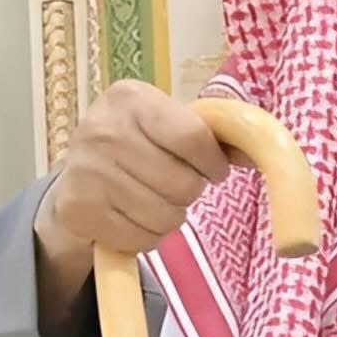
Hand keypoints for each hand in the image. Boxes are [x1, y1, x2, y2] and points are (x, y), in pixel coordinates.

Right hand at [38, 80, 230, 258]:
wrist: (77, 175)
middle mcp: (102, 129)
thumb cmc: (138, 145)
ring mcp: (86, 170)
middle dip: (189, 192)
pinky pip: (140, 238)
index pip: (194, 138)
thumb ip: (215, 135)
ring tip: (153, 201)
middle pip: (182, 183)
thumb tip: (259, 154)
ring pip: (164, 216)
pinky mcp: (77, 209)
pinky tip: (133, 217)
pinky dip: (147, 236)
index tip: (214, 170)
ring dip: (170, 217)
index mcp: (131, 98)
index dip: (213, 163)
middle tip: (173, 185)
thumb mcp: (170, 125)